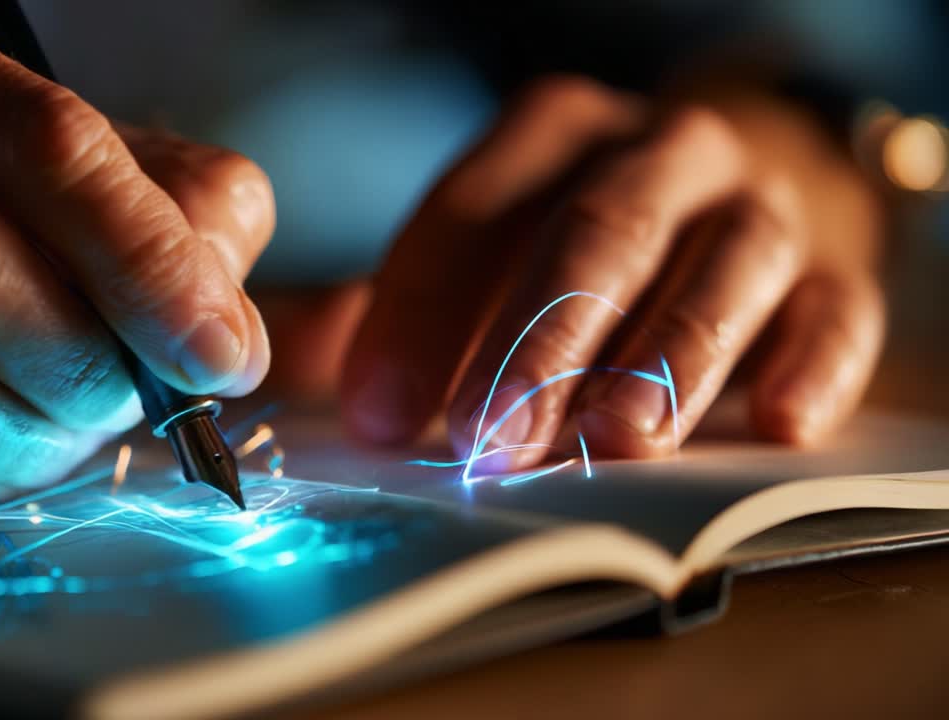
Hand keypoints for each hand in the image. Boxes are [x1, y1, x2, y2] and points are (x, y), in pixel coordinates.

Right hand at [0, 0, 272, 507]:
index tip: (217, 352)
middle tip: (142, 392)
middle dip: (88, 360)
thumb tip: (226, 343)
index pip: (42, 144)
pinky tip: (7, 441)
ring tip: (72, 418)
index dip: (147, 261)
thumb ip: (185, 222)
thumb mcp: (89, 171)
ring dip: (33, 435)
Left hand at [342, 75, 885, 470]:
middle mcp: (661, 151)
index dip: (419, 313)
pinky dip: (810, 363)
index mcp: (555, 133)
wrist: (750, 180)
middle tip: (490, 437)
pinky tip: (776, 419)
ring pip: (719, 267)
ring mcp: (757, 203)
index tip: (379, 413)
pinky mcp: (839, 267)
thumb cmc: (592, 232)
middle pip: (596, 235)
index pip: (472, 212)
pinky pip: (835, 311)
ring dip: (667, 355)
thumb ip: (411, 303)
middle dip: (539, 341)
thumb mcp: (500, 238)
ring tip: (617, 436)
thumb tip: (318, 381)